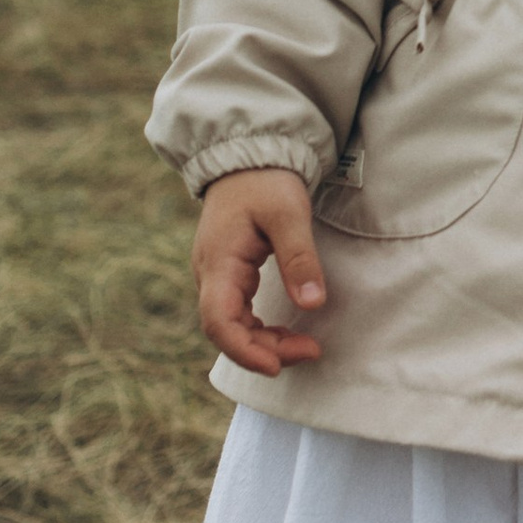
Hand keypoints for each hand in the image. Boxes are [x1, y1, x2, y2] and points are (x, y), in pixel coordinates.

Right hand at [192, 167, 329, 374]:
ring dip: (264, 342)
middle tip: (309, 351)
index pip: (218, 320)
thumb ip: (299, 258)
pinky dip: (260, 329)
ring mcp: (216, 276)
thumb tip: (312, 304)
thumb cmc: (266, 182)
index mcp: (219, 262)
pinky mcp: (228, 274)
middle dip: (264, 350)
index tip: (276, 365)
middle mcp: (210, 274)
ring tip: (305, 346)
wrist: (248, 157)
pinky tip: (285, 332)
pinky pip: (237, 313)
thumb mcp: (288, 214)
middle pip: (226, 330)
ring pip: (232, 325)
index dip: (244, 350)